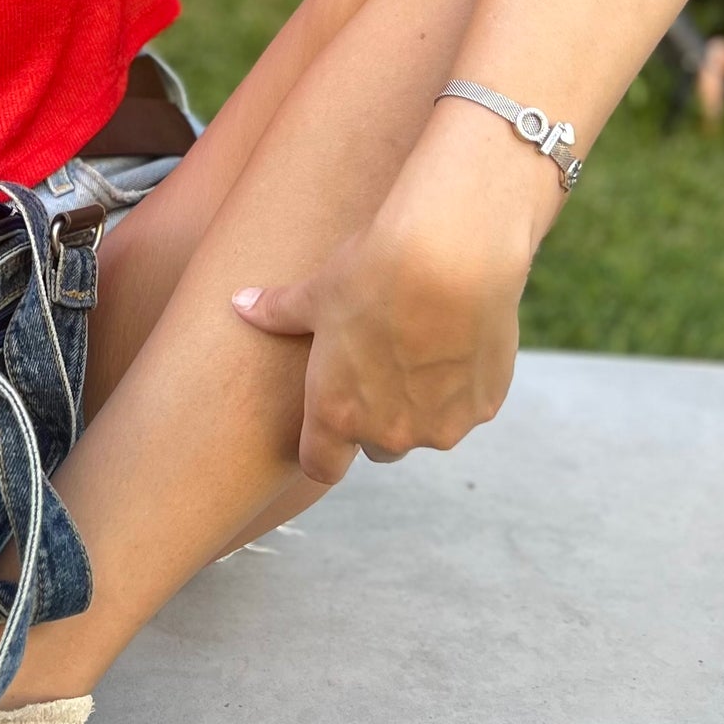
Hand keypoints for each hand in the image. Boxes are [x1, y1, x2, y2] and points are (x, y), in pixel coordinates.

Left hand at [231, 207, 523, 487]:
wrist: (450, 257)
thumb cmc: (373, 274)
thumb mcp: (316, 293)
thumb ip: (276, 312)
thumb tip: (239, 304)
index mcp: (337, 414)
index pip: (321, 466)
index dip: (321, 447)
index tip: (326, 421)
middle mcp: (389, 433)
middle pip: (377, 447)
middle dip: (376, 419)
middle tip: (378, 366)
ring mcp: (441, 425)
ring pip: (426, 429)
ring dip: (421, 403)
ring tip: (420, 345)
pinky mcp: (483, 407)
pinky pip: (466, 407)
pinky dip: (460, 385)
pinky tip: (455, 339)